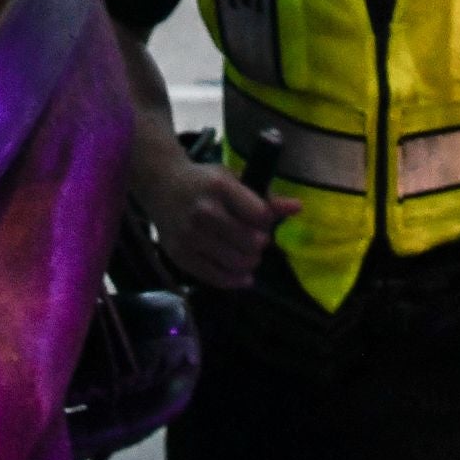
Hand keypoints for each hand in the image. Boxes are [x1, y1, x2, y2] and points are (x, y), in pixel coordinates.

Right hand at [139, 156, 294, 290]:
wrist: (161, 186)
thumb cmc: (203, 181)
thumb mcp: (233, 179)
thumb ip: (265, 197)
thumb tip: (298, 208)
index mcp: (220, 187)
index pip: (260, 215)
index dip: (267, 221)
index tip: (262, 220)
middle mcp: (204, 212)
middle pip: (251, 242)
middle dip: (260, 243)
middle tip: (257, 240)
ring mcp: (190, 236)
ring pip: (236, 263)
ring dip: (250, 262)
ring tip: (248, 254)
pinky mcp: (180, 256)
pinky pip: (216, 278)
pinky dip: (235, 280)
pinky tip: (243, 275)